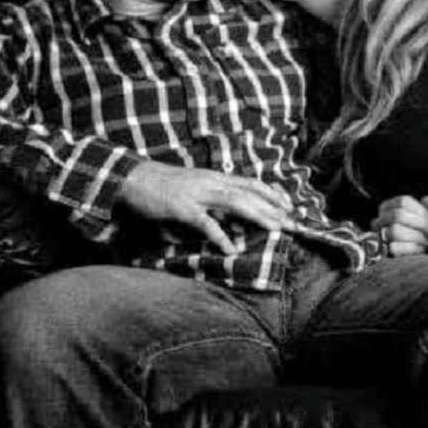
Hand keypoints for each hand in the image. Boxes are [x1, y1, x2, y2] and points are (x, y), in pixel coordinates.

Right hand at [117, 160, 298, 254]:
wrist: (134, 178)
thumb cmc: (164, 185)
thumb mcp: (194, 187)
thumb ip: (212, 198)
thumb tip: (228, 217)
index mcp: (216, 178)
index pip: (252, 183)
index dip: (272, 194)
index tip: (289, 206)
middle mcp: (212, 182)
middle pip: (250, 193)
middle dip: (274, 208)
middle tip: (293, 223)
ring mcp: (198, 194)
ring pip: (235, 203)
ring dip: (258, 216)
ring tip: (275, 229)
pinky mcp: (182, 208)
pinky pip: (205, 223)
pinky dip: (220, 236)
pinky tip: (231, 250)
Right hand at [371, 194, 427, 256]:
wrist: (407, 260)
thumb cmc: (416, 235)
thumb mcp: (424, 219)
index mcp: (388, 207)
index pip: (403, 202)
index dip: (422, 211)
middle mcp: (378, 220)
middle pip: (398, 215)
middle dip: (422, 224)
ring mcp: (378, 237)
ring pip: (395, 231)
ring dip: (417, 237)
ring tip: (427, 242)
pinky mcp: (381, 254)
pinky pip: (394, 248)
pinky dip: (411, 248)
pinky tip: (420, 249)